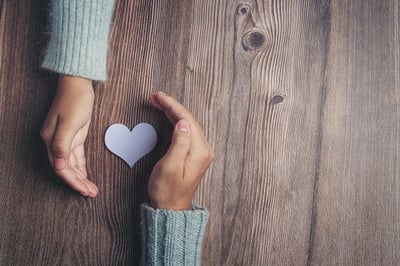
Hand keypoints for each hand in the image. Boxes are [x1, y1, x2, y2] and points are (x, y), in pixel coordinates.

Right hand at [40, 75, 97, 196]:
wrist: (78, 83)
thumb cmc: (74, 100)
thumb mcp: (69, 123)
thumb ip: (62, 145)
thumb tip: (58, 166)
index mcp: (51, 140)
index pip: (61, 168)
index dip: (72, 181)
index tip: (84, 191)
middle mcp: (55, 142)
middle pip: (66, 169)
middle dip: (78, 183)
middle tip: (91, 194)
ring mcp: (64, 139)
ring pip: (72, 164)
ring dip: (81, 177)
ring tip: (91, 189)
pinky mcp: (74, 136)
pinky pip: (77, 157)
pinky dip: (82, 167)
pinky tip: (87, 176)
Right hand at [148, 92, 213, 209]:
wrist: (171, 209)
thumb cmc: (167, 191)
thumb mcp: (170, 167)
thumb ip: (179, 143)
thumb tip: (183, 122)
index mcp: (199, 151)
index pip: (187, 120)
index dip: (172, 106)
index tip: (158, 96)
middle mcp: (203, 149)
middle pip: (188, 119)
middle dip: (172, 106)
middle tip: (155, 96)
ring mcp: (199, 152)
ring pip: (187, 124)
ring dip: (173, 111)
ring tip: (158, 102)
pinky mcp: (193, 154)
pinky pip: (186, 131)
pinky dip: (175, 121)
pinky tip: (168, 116)